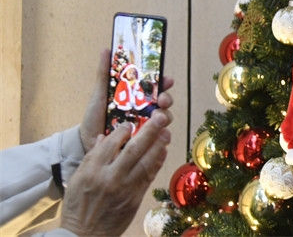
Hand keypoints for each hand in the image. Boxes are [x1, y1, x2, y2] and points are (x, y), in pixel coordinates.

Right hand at [61, 108, 172, 235]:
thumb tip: (102, 137)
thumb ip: (91, 157)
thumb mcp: (76, 179)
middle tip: (161, 117)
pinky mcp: (135, 199)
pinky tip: (163, 151)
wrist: (84, 236)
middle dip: (149, 131)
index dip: (122, 130)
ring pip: (146, 162)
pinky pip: (149, 176)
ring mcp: (124, 189)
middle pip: (133, 150)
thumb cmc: (78, 206)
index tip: (130, 122)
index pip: (110, 144)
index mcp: (92, 172)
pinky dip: (157, 162)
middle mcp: (110, 178)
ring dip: (159, 145)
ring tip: (166, 131)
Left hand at [80, 48, 174, 152]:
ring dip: (165, 117)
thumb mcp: (100, 93)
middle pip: (164, 102)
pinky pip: (158, 140)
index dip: (164, 82)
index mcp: (137, 96)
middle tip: (162, 101)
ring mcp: (145, 126)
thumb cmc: (95, 115)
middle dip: (167, 99)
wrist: (85, 141)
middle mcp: (145, 110)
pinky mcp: (144, 143)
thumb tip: (106, 49)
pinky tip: (160, 136)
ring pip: (163, 120)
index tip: (166, 80)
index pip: (156, 86)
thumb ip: (104, 73)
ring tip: (158, 119)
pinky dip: (162, 137)